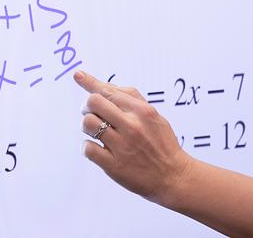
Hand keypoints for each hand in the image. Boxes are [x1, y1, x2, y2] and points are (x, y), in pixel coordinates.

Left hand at [74, 70, 194, 206]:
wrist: (174, 177)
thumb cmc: (162, 144)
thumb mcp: (154, 116)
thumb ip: (132, 99)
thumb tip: (106, 86)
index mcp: (142, 111)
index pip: (109, 91)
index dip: (89, 82)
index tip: (78, 75)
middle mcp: (132, 126)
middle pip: (94, 102)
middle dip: (87, 106)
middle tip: (91, 113)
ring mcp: (122, 146)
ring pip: (88, 123)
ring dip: (87, 126)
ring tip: (96, 132)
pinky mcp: (114, 166)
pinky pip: (88, 148)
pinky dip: (88, 147)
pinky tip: (97, 149)